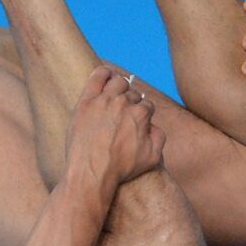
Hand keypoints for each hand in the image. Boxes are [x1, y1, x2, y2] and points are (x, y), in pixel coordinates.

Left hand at [65, 66, 165, 184]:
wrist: (91, 172)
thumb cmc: (120, 168)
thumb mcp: (152, 158)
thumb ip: (159, 137)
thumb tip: (153, 125)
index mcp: (141, 114)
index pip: (147, 105)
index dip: (143, 113)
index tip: (136, 121)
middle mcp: (124, 103)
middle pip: (132, 94)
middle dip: (131, 102)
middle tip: (124, 113)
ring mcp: (104, 100)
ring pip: (118, 82)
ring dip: (120, 86)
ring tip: (117, 93)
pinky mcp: (86, 102)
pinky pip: (97, 77)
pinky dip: (104, 73)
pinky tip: (106, 75)